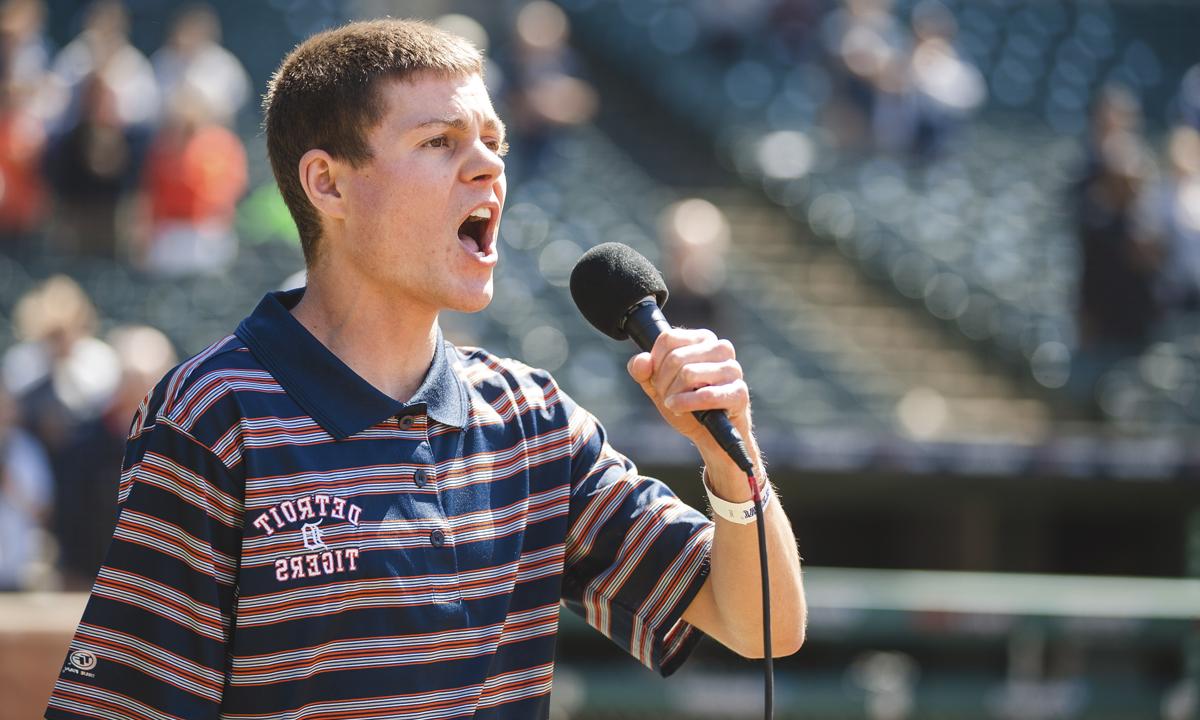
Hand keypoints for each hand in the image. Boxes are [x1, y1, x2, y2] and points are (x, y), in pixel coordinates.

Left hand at [626, 328, 752, 472]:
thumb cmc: (685, 403)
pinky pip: (706, 395)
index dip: (655, 363)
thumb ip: (643, 371)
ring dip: (673, 394)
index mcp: (703, 339)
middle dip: (662, 383)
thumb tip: (641, 361)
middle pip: (676, 358)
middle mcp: (721, 349)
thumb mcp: (658, 386)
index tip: (656, 378)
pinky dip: (686, 404)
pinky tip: (678, 409)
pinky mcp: (739, 393)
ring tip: (673, 404)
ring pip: (688, 373)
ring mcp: (733, 370)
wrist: (708, 434)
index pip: (668, 339)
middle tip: (666, 396)